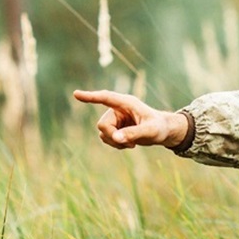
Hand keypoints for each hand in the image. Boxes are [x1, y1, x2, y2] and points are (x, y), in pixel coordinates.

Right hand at [72, 89, 187, 149]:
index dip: (90, 97)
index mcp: (126, 103)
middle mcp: (118, 109)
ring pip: (102, 133)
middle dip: (112, 136)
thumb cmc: (159, 127)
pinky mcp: (114, 127)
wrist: (163, 132)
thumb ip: (133, 133)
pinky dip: (116, 145)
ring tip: (132, 143)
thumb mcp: (150, 131)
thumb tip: (115, 138)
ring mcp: (115, 118)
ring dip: (115, 142)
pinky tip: (129, 144)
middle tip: (130, 143)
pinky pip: (106, 138)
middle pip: (102, 124)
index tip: (76, 94)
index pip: (105, 98)